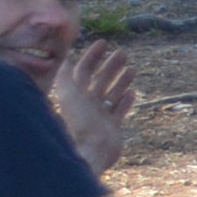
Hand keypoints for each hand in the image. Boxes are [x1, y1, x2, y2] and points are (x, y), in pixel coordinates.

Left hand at [48, 41, 134, 167]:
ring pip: (112, 94)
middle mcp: (87, 104)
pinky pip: (119, 111)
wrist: (91, 153)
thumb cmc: (79, 125)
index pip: (83, 71)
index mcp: (76, 96)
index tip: (103, 44)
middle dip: (110, 66)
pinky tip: (132, 93)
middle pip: (99, 80)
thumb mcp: (69, 97)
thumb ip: (65, 78)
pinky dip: (125, 101)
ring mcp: (100, 116)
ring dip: (121, 81)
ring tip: (131, 69)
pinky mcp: (112, 128)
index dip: (92, 56)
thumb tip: (63, 59)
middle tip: (123, 53)